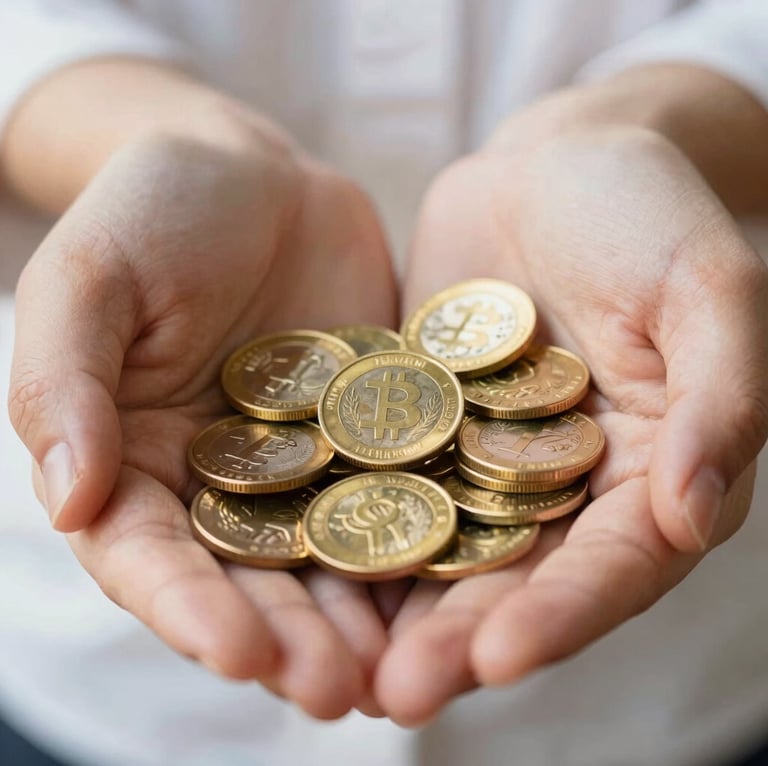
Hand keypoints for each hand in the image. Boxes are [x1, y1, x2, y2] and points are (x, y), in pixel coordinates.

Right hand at [8, 131, 398, 717]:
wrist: (253, 174)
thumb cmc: (152, 212)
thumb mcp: (88, 279)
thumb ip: (62, 384)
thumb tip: (67, 500)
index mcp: (133, 463)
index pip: (150, 558)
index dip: (188, 611)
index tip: (237, 655)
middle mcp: (218, 483)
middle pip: (250, 582)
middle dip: (291, 641)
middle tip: (340, 694)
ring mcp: (304, 466)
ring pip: (331, 560)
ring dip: (362, 621)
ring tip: (404, 674)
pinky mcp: (372, 436)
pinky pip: (398, 496)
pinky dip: (422, 543)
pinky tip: (454, 588)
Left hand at [373, 112, 767, 723]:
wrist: (559, 164)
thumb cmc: (649, 213)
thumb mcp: (706, 289)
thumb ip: (718, 399)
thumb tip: (694, 513)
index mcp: (652, 470)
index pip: (614, 565)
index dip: (563, 615)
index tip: (499, 659)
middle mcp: (570, 483)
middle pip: (520, 578)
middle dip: (464, 637)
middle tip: (400, 694)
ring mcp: (491, 457)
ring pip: (447, 547)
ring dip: (400, 607)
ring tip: (344, 664)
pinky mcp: (428, 423)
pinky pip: (392, 480)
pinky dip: (356, 522)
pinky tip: (308, 566)